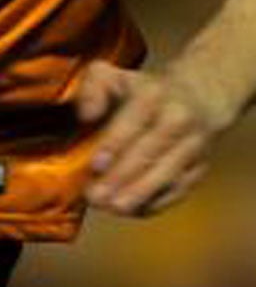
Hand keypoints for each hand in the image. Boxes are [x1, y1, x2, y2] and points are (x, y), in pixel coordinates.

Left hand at [75, 59, 233, 215]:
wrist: (199, 96)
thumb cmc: (140, 90)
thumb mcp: (111, 76)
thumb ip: (92, 89)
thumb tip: (86, 116)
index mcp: (154, 94)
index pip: (133, 121)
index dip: (115, 144)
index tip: (95, 166)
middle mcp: (179, 119)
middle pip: (150, 152)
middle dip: (122, 177)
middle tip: (95, 196)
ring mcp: (194, 145)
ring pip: (168, 174)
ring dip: (139, 194)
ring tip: (112, 208)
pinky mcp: (199, 166)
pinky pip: (180, 188)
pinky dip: (157, 202)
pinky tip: (132, 210)